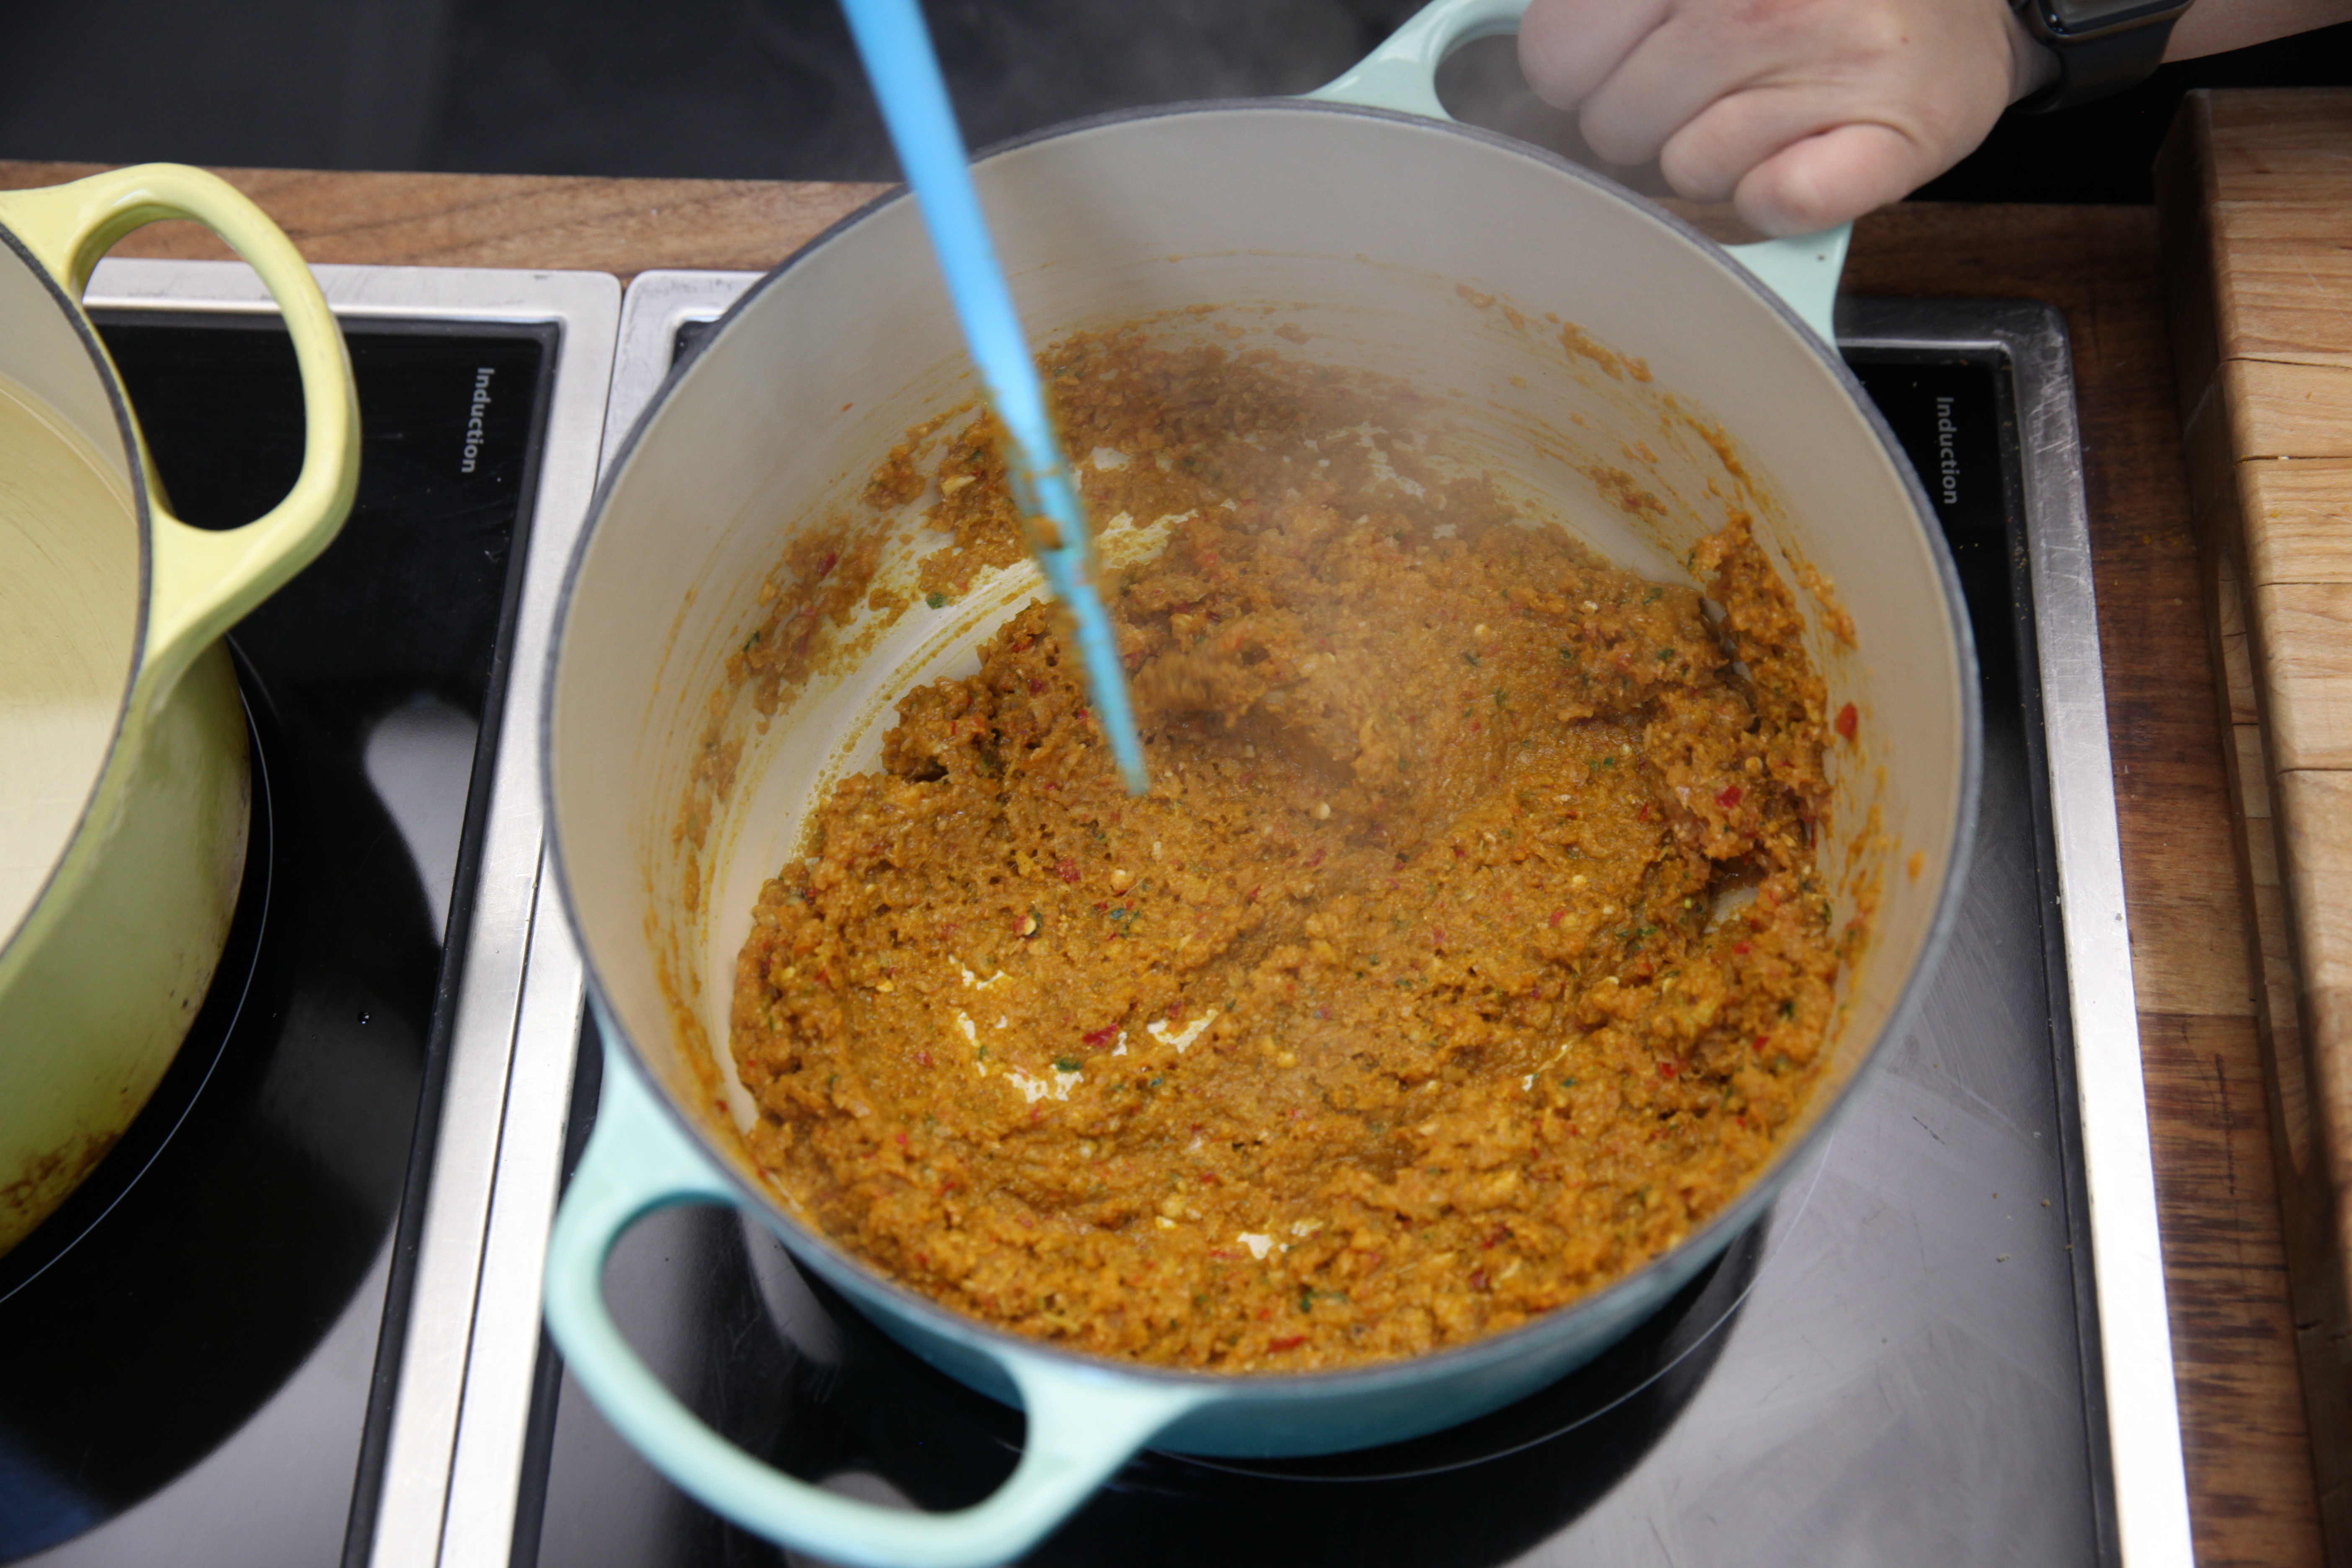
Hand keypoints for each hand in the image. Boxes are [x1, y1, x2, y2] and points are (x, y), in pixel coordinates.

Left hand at [1517, 0, 2053, 234]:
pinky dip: (1776, 197)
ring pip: (1687, 168)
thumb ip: (1610, 10)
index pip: (1559, 46)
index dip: (1577, 74)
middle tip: (1709, 87)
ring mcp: (1837, 59)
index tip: (1616, 64)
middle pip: (1616, 118)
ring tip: (1770, 109)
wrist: (1965, 6)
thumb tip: (1538, 74)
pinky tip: (1804, 155)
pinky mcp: (1891, 136)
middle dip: (1645, 119)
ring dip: (1712, 158)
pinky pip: (1773, 204)